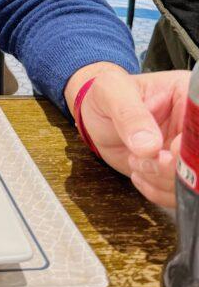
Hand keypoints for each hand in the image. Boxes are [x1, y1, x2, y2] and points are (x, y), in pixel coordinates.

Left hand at [65, 64, 189, 206]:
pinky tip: (138, 174)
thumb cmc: (108, 95)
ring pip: (193, 181)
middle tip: (145, 160)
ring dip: (163, 181)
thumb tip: (149, 146)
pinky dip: (159, 191)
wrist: (98, 115)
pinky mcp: (178, 171)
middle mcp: (194, 126)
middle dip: (174, 167)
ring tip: (135, 161)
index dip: (188, 146)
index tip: (166, 151)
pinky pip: (179, 193)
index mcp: (189, 97)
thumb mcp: (111, 92)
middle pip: (198, 158)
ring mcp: (188, 151)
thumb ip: (129, 114)